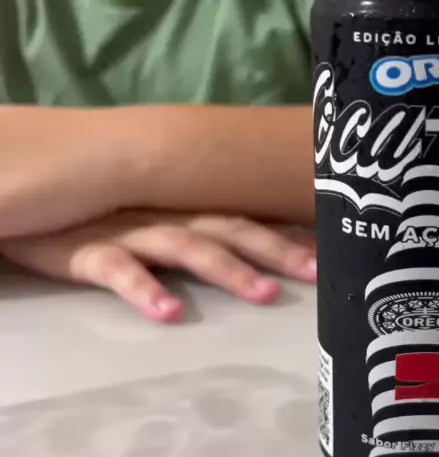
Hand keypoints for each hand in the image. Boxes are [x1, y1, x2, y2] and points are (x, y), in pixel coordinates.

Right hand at [0, 211, 316, 322]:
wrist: (27, 199)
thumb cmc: (101, 213)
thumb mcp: (155, 214)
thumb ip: (199, 226)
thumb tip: (257, 248)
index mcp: (186, 207)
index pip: (249, 217)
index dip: (290, 234)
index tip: (334, 254)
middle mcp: (167, 214)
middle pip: (232, 228)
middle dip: (277, 250)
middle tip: (317, 273)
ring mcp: (128, 230)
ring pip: (186, 245)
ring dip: (227, 270)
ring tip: (263, 294)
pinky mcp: (85, 250)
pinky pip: (116, 270)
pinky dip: (143, 289)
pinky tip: (168, 313)